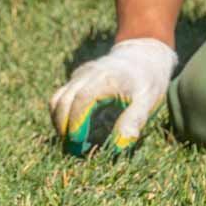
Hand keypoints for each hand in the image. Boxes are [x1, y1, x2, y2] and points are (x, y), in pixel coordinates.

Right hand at [49, 38, 176, 155]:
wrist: (143, 55)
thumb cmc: (147, 80)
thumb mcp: (148, 101)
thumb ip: (133, 122)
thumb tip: (117, 146)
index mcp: (106, 79)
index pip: (81, 100)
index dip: (76, 123)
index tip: (78, 143)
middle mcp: (88, 74)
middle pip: (63, 100)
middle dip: (63, 126)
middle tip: (73, 149)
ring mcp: (80, 75)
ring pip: (57, 98)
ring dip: (59, 121)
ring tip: (71, 142)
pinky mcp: (77, 78)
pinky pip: (61, 96)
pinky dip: (62, 114)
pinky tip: (74, 129)